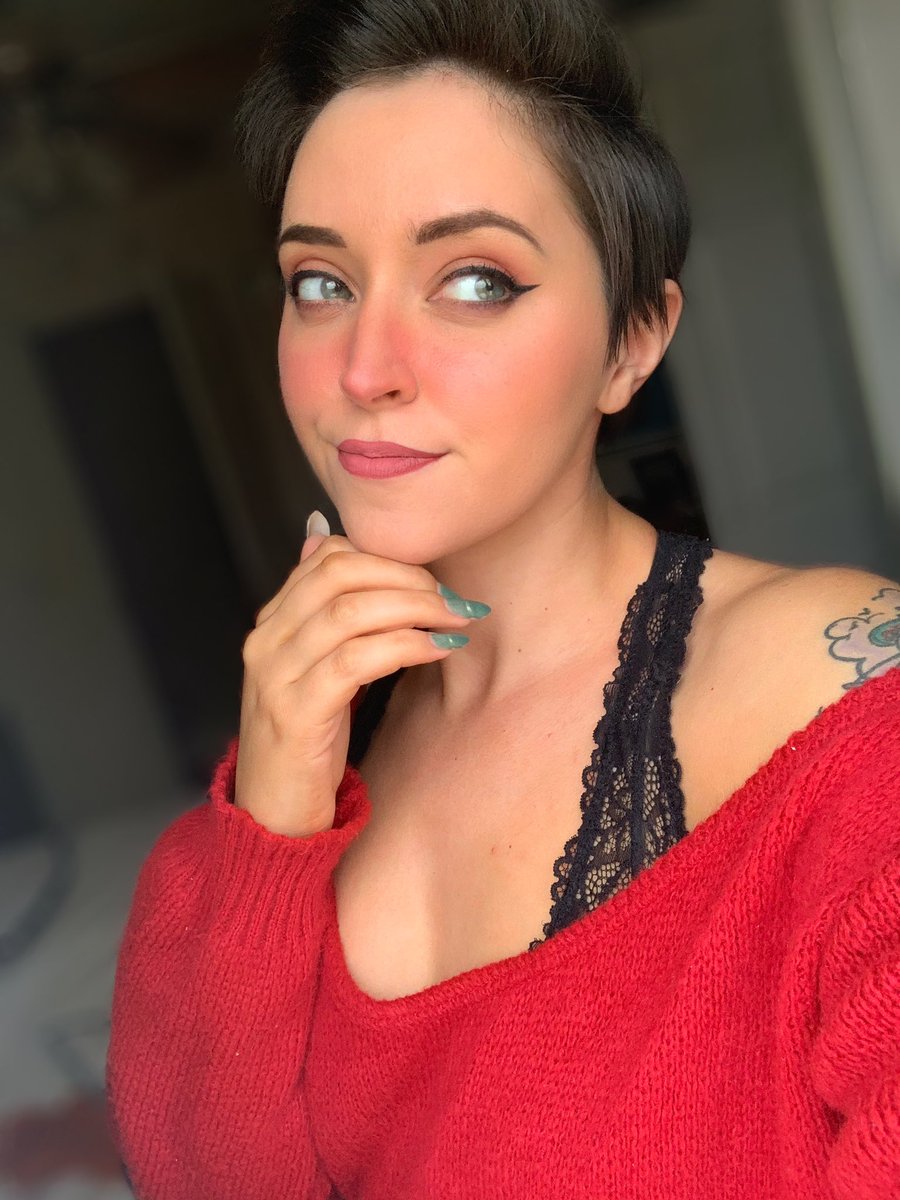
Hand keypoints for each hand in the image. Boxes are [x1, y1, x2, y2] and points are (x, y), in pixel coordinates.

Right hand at [233, 512, 484, 835]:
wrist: (270, 817)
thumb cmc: (306, 741)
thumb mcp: (315, 669)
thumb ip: (326, 613)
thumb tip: (326, 536)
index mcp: (272, 624)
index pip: (328, 556)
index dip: (388, 557)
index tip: (433, 578)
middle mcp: (266, 641)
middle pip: (340, 574)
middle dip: (407, 577)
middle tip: (453, 598)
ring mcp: (276, 676)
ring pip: (351, 612)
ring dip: (416, 608)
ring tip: (456, 620)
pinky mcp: (296, 713)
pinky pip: (356, 660)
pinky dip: (405, 646)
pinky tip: (437, 650)